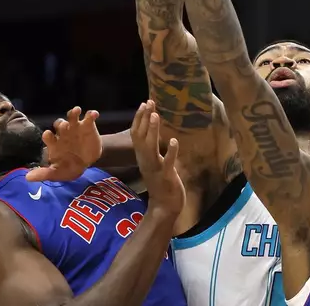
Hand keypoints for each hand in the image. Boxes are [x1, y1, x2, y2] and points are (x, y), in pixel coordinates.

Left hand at [26, 107, 101, 181]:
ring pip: (72, 117)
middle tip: (65, 126)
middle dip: (61, 124)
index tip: (48, 135)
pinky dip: (91, 114)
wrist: (86, 162)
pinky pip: (89, 117)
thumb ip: (44, 173)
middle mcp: (63, 133)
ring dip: (73, 113)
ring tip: (76, 111)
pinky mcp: (87, 126)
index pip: (48, 136)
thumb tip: (27, 178)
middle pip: (59, 124)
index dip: (48, 135)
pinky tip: (94, 114)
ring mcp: (75, 128)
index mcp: (54, 142)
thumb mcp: (57, 172)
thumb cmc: (68, 167)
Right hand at [131, 100, 184, 216]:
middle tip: (149, 102)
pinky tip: (173, 140)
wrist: (164, 207)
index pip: (136, 134)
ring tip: (156, 116)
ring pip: (150, 148)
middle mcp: (146, 161)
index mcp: (142, 157)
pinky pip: (167, 163)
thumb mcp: (154, 163)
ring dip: (152, 131)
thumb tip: (154, 132)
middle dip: (144, 119)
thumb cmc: (161, 183)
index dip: (139, 118)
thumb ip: (153, 149)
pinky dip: (170, 151)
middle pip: (140, 137)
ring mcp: (155, 169)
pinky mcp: (166, 177)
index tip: (144, 103)